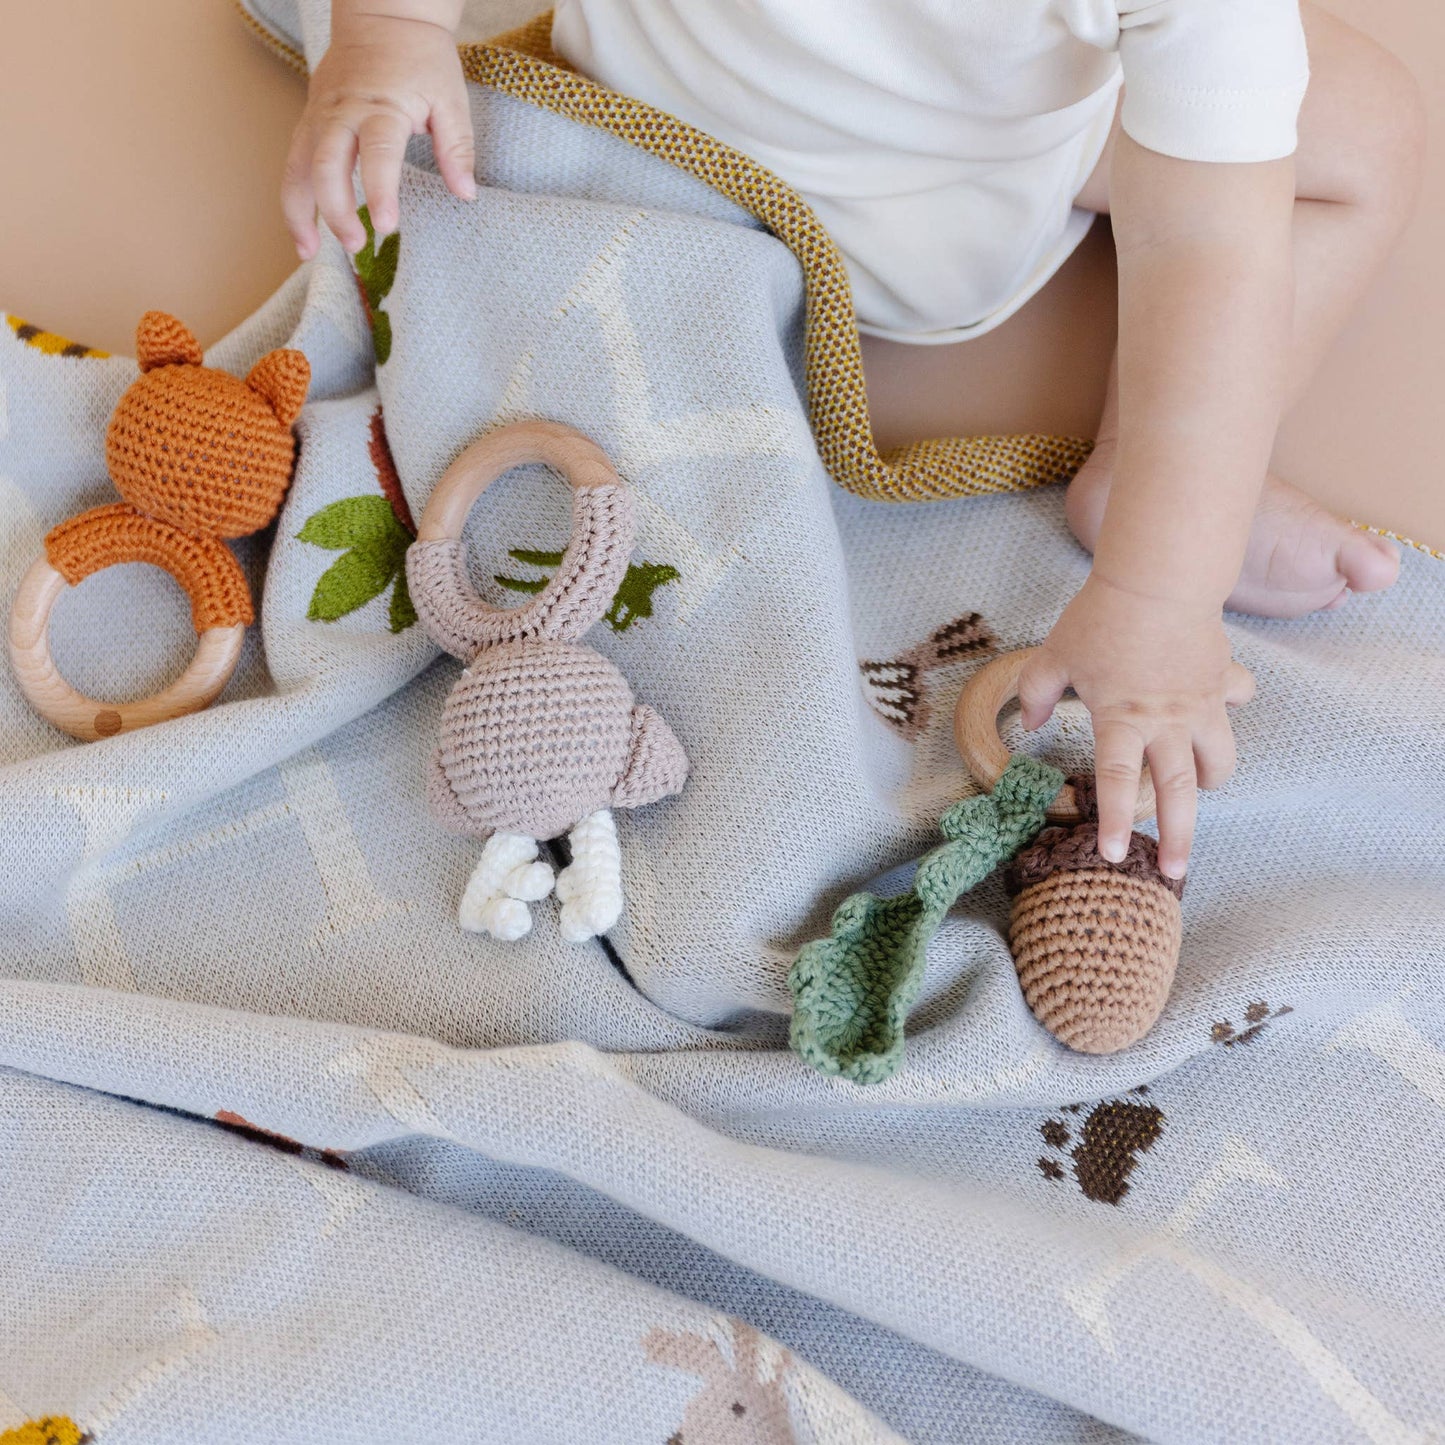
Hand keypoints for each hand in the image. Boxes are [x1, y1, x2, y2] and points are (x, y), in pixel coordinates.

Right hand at [282, 12, 474, 258]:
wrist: (383, 15)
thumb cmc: (421, 58)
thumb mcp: (451, 97)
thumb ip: (457, 147)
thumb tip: (466, 193)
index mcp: (382, 105)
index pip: (378, 154)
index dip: (380, 192)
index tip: (387, 226)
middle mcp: (342, 111)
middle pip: (327, 164)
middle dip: (335, 209)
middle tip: (357, 245)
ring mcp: (320, 115)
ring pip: (298, 166)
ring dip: (299, 211)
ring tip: (309, 252)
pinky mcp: (310, 119)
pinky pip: (295, 161)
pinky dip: (295, 197)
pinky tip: (305, 230)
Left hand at [1017, 573, 1253, 879]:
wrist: (1158, 577)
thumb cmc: (1100, 617)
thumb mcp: (1053, 655)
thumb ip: (1036, 694)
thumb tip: (1027, 727)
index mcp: (1121, 718)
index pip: (1117, 781)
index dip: (1114, 822)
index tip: (1112, 856)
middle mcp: (1166, 721)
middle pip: (1177, 792)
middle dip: (1178, 839)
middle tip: (1175, 872)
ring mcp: (1201, 704)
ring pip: (1219, 760)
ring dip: (1209, 780)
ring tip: (1197, 789)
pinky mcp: (1223, 680)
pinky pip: (1238, 701)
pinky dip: (1231, 708)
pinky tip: (1219, 708)